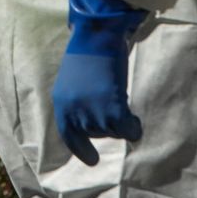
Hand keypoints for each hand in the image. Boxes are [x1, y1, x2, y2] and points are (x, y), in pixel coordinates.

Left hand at [51, 0, 146, 165]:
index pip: (70, 137)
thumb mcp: (71, 84)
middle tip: (110, 100)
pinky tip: (134, 118)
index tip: (92, 160)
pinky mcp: (113, 112)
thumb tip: (90, 124)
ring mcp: (94, 115)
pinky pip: (128, 131)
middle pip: (98, 134)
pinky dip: (134, 128)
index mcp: (62, 106)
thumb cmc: (86, 55)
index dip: (82, 151)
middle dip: (107, 122)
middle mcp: (74, 114)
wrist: (97, 37)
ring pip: (114, 132)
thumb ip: (76, 105)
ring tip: (117, 97)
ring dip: (121, 121)